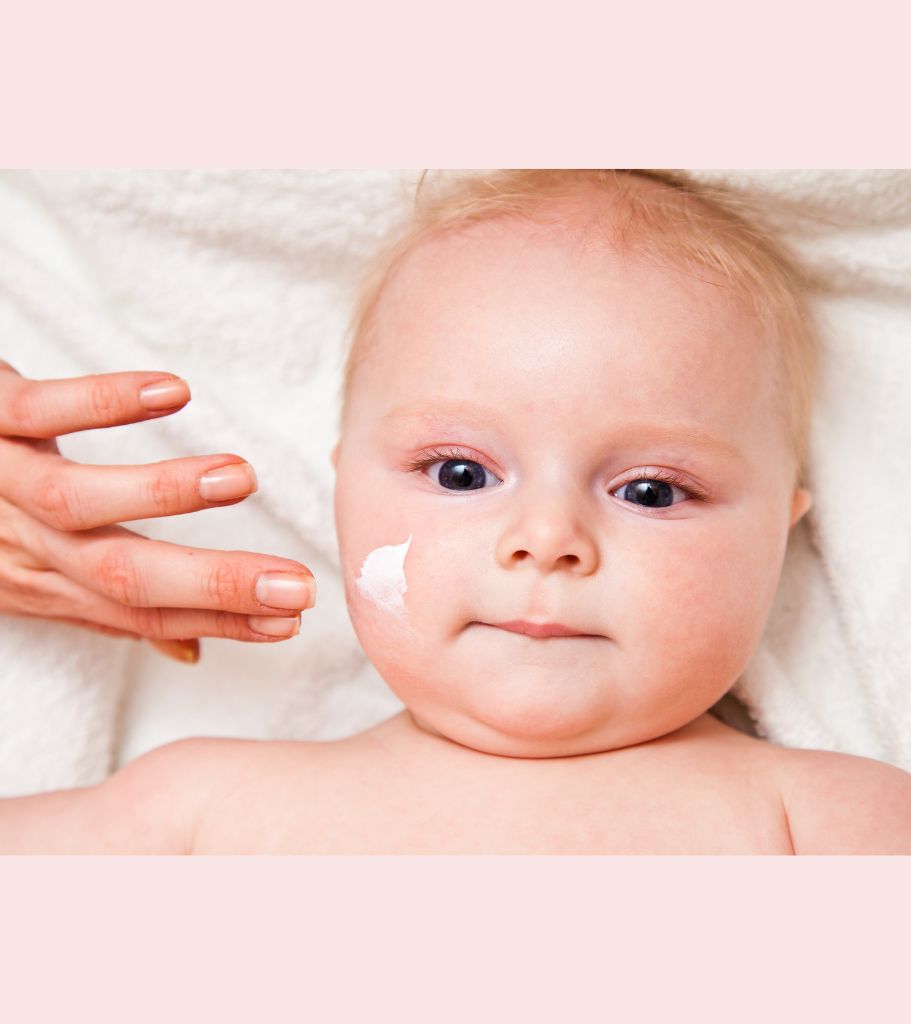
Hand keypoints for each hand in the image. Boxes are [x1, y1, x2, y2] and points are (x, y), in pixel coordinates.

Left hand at [0, 361, 316, 662]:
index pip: (142, 616)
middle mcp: (23, 544)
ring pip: (79, 504)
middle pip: (122, 578)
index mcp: (43, 582)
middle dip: (215, 586)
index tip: (291, 623)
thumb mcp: (34, 567)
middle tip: (295, 588)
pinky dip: (104, 403)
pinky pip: (41, 410)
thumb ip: (110, 600)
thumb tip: (189, 651)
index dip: (218, 623)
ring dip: (165, 495)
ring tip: (242, 480)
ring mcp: (0, 479)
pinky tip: (172, 392)